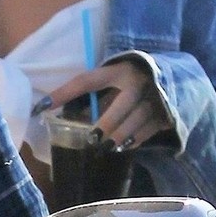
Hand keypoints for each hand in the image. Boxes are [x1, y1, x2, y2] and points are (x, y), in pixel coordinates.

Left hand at [46, 58, 170, 154]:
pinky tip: (124, 146)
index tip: (42, 107)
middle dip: (108, 121)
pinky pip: (150, 128)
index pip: (87, 81)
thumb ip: (91, 95)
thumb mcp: (111, 80)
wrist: (173, 75)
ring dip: (121, 134)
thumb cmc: (130, 80)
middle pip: (124, 102)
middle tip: (93, 138)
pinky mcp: (167, 111)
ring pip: (139, 118)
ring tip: (106, 146)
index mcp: (118, 70)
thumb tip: (62, 115)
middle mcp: (139, 81)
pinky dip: (136, 139)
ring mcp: (156, 96)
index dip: (65, 93)